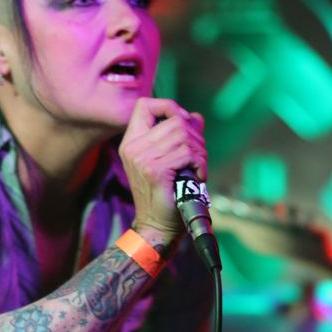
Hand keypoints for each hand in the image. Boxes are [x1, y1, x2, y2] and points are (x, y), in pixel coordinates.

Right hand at [118, 98, 205, 245]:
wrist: (158, 226)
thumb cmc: (166, 194)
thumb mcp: (170, 160)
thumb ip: (181, 136)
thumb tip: (195, 117)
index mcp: (132, 142)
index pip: (145, 105)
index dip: (168, 107)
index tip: (182, 124)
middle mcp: (133, 147)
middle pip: (174, 119)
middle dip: (195, 135)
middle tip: (197, 156)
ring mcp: (142, 158)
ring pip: (184, 135)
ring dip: (200, 151)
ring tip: (197, 168)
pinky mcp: (155, 170)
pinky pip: (188, 153)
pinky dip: (200, 164)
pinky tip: (198, 176)